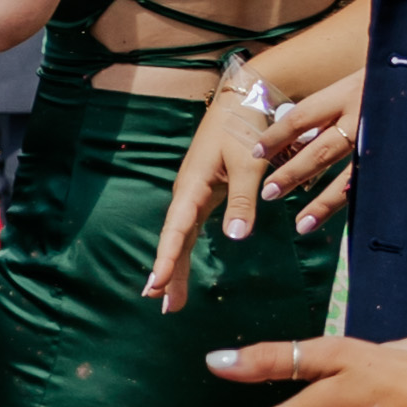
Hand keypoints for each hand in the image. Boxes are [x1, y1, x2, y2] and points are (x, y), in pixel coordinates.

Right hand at [147, 79, 276, 316]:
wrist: (244, 101)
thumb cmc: (245, 129)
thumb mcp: (249, 164)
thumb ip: (243, 201)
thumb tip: (236, 238)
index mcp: (193, 185)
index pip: (177, 229)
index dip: (167, 258)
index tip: (158, 284)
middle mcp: (189, 192)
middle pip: (174, 238)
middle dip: (168, 271)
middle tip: (164, 305)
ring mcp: (195, 194)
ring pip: (181, 236)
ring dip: (176, 266)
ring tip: (170, 297)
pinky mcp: (205, 193)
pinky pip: (190, 228)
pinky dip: (185, 250)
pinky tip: (182, 267)